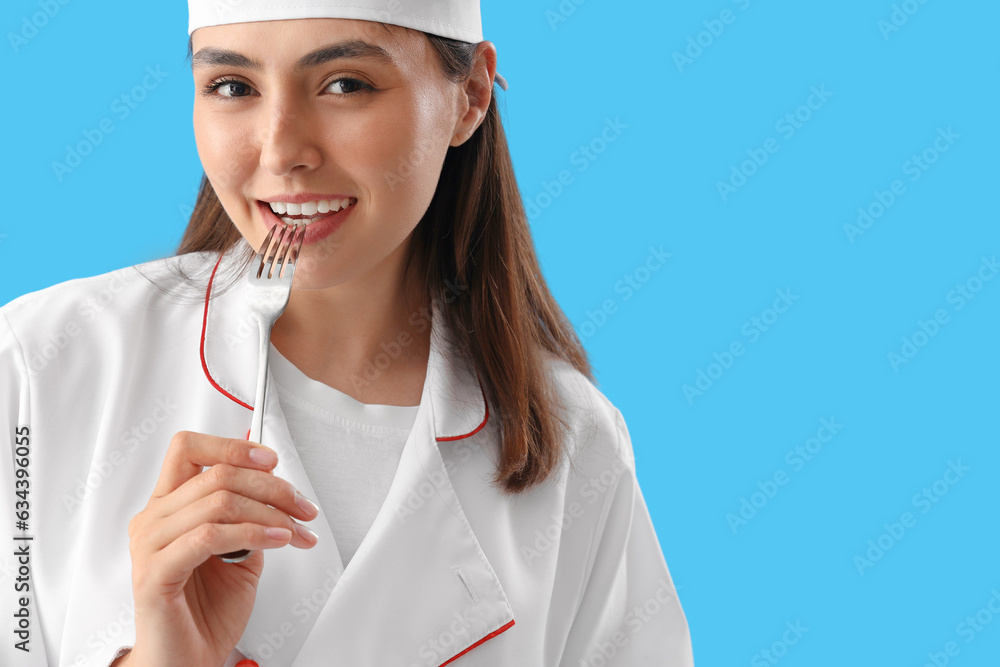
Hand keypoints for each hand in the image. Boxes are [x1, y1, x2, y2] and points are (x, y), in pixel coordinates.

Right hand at [123, 431, 318, 666]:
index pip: (189, 448)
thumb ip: (250, 516)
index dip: (233, 446)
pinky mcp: (155, 573)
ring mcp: (150, 545)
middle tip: (302, 508)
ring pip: (219, 502)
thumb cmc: (207, 611)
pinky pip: (209, 537)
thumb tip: (276, 484)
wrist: (187, 660)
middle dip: (272, 487)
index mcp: (169, 506)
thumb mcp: (241, 551)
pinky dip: (253, 534)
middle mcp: (154, 519)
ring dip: (270, 513)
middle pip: (217, 473)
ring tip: (295, 530)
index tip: (271, 461)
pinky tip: (278, 541)